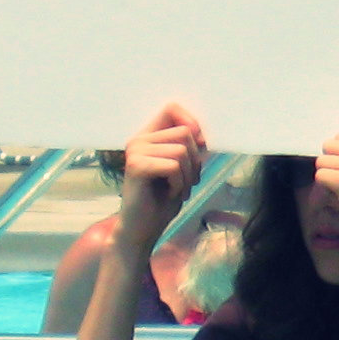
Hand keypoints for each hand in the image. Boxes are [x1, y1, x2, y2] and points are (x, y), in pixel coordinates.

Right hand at [116, 102, 204, 250]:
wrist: (142, 230)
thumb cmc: (162, 200)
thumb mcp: (182, 169)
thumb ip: (188, 148)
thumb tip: (203, 134)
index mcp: (147, 136)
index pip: (171, 108)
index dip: (191, 122)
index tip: (200, 145)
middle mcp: (138, 140)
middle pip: (184, 133)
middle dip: (195, 160)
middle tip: (186, 181)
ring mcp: (135, 151)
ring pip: (182, 150)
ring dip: (188, 175)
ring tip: (178, 189)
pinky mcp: (137, 166)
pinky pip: (174, 166)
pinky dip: (180, 183)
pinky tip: (170, 193)